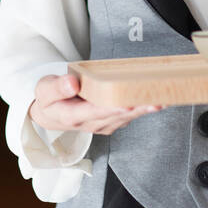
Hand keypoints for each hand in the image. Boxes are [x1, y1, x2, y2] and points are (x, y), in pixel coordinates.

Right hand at [29, 73, 164, 135]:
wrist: (50, 113)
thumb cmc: (49, 98)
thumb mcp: (43, 90)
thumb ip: (57, 87)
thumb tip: (72, 82)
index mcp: (72, 116)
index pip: (94, 112)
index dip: (112, 109)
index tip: (127, 104)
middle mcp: (91, 124)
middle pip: (117, 116)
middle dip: (137, 109)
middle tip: (157, 101)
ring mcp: (103, 125)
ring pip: (127, 118)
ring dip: (145, 110)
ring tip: (164, 100)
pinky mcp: (111, 122)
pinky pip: (129, 115)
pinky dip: (143, 108)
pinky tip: (159, 100)